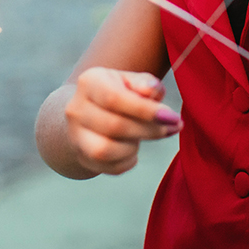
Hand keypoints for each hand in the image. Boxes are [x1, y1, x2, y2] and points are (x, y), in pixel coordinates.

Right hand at [64, 67, 181, 175]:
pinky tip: (133, 150)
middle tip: (172, 127)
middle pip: (115, 126)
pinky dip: (128, 161)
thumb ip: (146, 84)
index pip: (115, 98)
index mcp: (90, 82)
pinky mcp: (82, 156)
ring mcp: (76, 135)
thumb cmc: (120, 93)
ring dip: (133, 147)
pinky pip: (109, 167)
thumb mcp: (133, 81)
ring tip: (144, 137)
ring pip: (106, 150)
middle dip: (149, 130)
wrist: (90, 112)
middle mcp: (76, 108)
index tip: (173, 117)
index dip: (146, 111)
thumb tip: (152, 92)